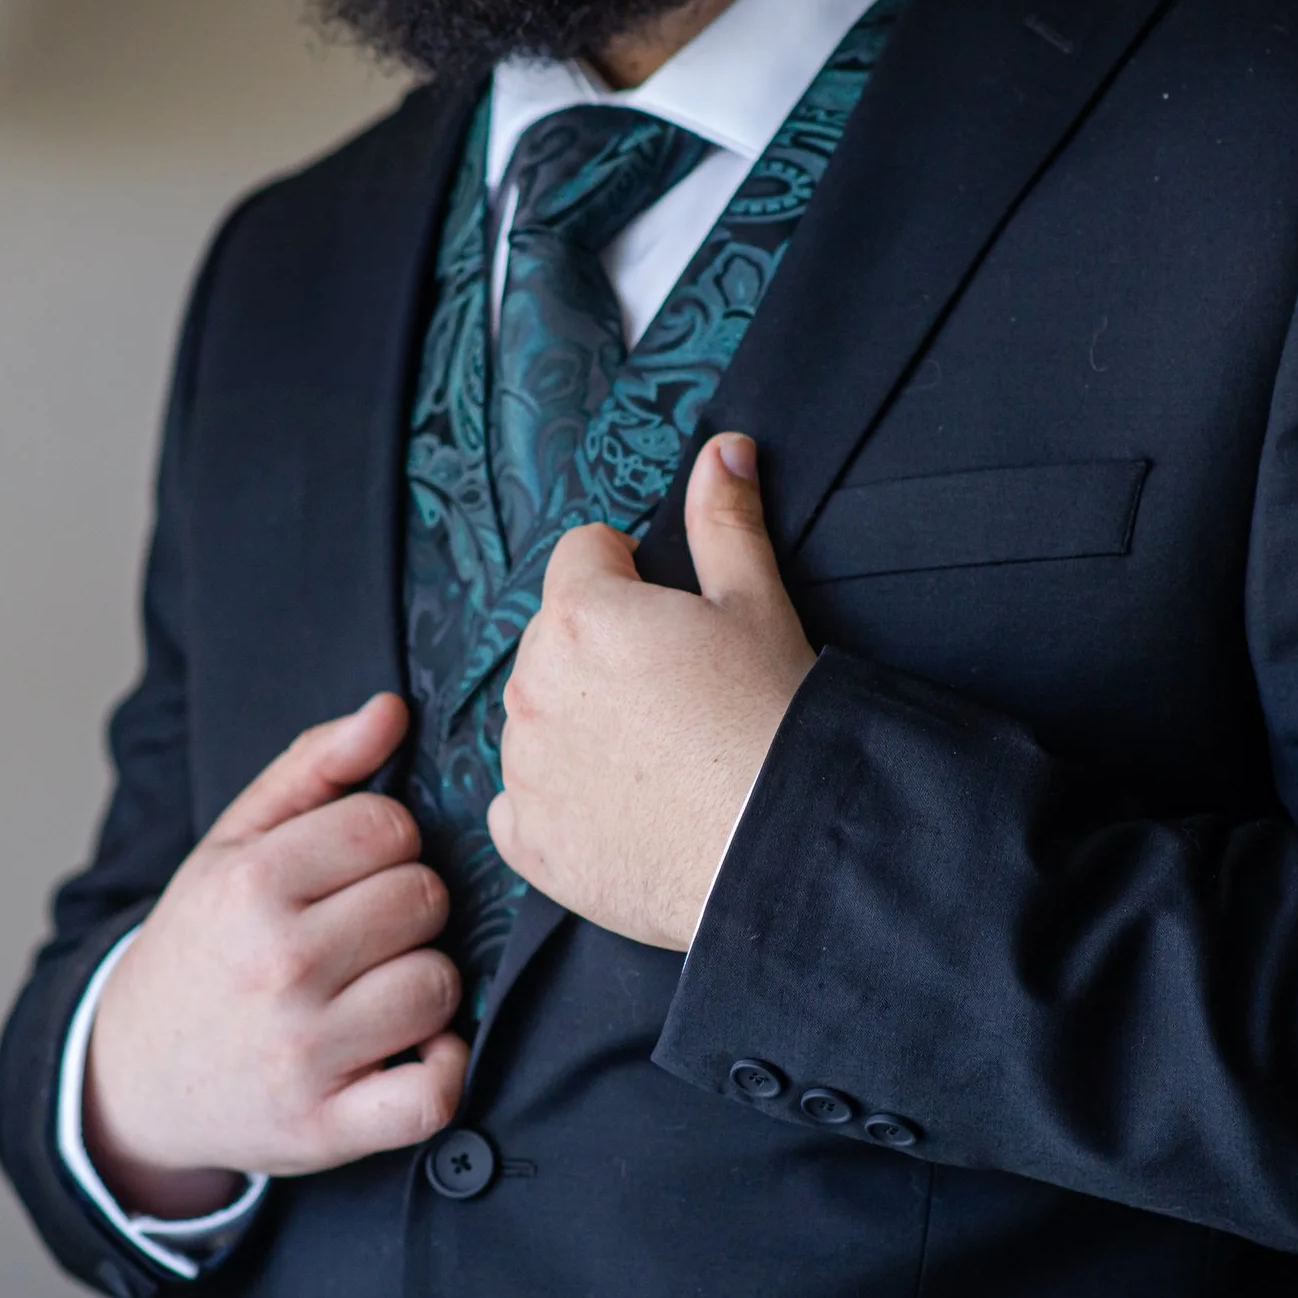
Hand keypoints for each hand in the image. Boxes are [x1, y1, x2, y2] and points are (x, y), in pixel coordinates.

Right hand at [84, 694, 466, 1215]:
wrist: (134, 1077)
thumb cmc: (202, 947)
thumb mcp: (232, 847)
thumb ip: (312, 769)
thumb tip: (389, 710)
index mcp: (250, 884)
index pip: (389, 828)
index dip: (385, 846)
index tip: (352, 874)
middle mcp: (276, 964)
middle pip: (423, 900)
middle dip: (405, 910)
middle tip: (360, 936)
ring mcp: (302, 1051)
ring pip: (439, 985)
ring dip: (422, 986)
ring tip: (374, 990)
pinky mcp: (325, 1128)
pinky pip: (434, 1092)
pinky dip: (439, 1073)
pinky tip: (411, 1053)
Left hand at [490, 434, 816, 950]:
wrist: (778, 849)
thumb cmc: (772, 724)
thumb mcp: (758, 607)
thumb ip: (726, 522)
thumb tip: (723, 449)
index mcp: (583, 613)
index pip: (583, 552)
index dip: (632, 573)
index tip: (672, 614)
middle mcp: (533, 684)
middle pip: (553, 636)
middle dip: (600, 649)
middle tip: (674, 693)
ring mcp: (523, 766)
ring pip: (535, 716)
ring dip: (578, 723)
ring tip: (655, 756)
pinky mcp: (527, 839)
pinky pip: (520, 802)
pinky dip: (558, 802)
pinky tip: (621, 811)